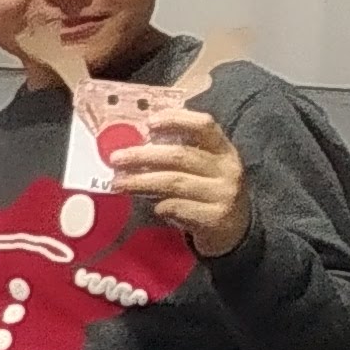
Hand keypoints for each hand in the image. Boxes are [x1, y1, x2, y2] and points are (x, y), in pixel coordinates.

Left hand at [116, 103, 249, 256]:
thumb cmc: (206, 191)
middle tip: (116, 159)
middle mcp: (227, 169)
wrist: (234, 229)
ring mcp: (224, 194)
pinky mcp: (216, 218)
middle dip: (143, 156)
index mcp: (223, 149)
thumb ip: (177, 152)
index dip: (177, 120)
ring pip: (175, 182)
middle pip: (180, 155)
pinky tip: (151, 206)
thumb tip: (132, 143)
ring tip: (119, 183)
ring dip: (142, 181)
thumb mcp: (202, 167)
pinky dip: (161, 205)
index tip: (149, 123)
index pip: (204, 125)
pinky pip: (179, 207)